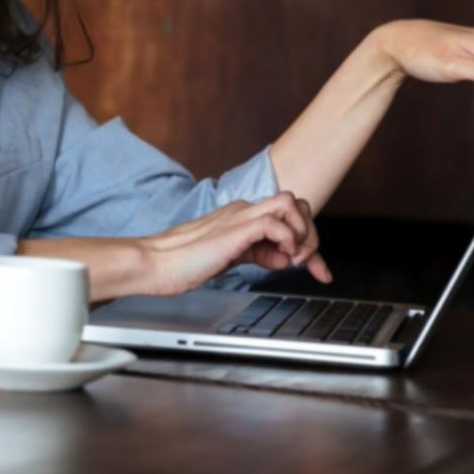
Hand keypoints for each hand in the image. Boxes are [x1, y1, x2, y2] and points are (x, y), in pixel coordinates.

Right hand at [140, 191, 332, 296]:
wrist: (155, 263)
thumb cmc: (183, 263)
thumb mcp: (231, 259)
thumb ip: (257, 254)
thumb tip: (282, 258)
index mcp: (241, 216)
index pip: (288, 216)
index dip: (311, 242)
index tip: (318, 271)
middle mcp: (243, 210)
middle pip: (296, 203)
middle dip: (311, 234)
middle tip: (305, 262)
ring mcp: (239, 216)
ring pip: (290, 202)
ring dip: (303, 232)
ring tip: (295, 257)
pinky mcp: (235, 228)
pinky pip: (276, 222)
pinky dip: (287, 240)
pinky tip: (280, 258)